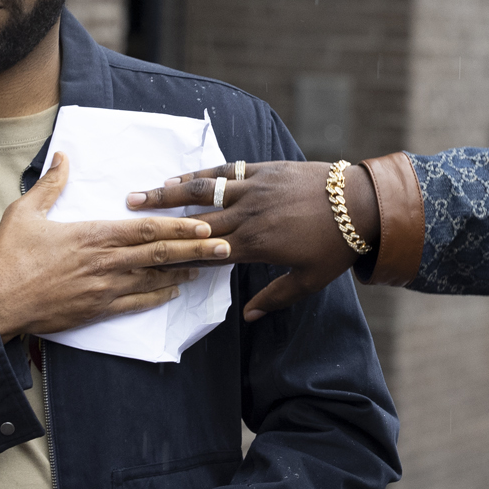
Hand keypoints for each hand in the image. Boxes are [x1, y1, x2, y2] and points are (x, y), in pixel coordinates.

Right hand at [0, 153, 232, 339]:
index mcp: (92, 236)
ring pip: (154, 278)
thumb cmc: (9, 257)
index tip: (204, 223)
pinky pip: (138, 303)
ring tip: (209, 267)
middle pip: (160, 253)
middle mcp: (106, 262)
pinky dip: (159, 296)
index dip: (178, 226)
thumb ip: (50, 185)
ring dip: (184, 271)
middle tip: (226, 246)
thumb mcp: (25, 212)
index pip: (145, 229)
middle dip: (196, 249)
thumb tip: (62, 156)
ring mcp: (105, 288)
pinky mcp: (98, 310)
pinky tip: (175, 291)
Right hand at [126, 161, 377, 319]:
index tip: (148, 261)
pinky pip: (225, 170)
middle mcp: (248, 215)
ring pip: (202, 190)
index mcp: (256, 246)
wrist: (363, 204)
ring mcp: (254, 189)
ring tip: (139, 195)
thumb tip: (248, 319)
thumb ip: (276, 298)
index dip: (177, 257)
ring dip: (168, 193)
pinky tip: (179, 176)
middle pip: (194, 221)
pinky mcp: (264, 169)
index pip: (206, 254)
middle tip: (125, 221)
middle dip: (158, 223)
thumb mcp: (310, 280)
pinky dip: (200, 174)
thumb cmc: (337, 247)